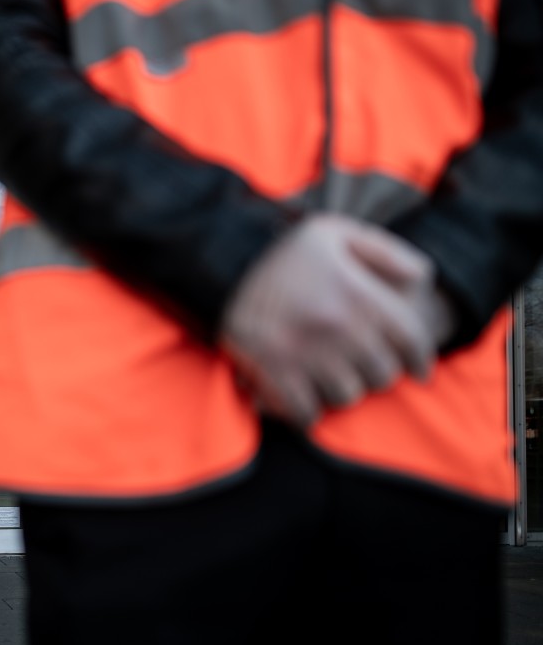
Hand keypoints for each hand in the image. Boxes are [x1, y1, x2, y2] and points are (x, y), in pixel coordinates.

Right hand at [221, 213, 443, 426]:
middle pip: (382, 374)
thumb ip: (387, 251)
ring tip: (334, 380)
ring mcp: (305, 351)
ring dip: (344, 390)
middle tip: (365, 369)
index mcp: (358, 293)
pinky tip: (309, 402)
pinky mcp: (273, 370)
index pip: (411, 339)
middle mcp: (337, 325)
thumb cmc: (284, 251)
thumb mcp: (337, 232)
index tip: (419, 371)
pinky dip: (310, 412)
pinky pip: (307, 410)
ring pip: (347, 395)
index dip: (421, 360)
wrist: (221, 261)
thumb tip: (422, 279)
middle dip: (377, 372)